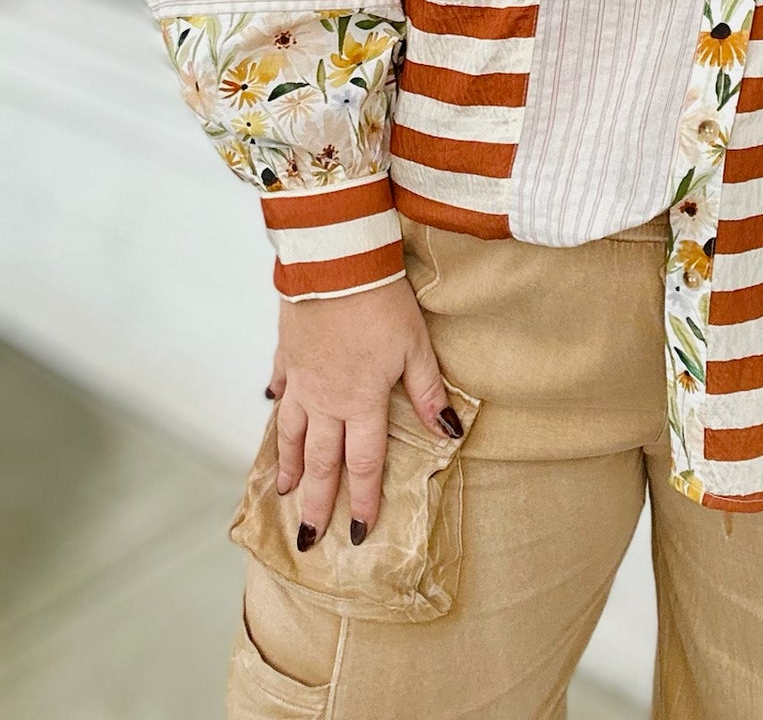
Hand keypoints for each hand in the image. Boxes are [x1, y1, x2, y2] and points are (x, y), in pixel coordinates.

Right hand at [267, 274, 460, 549]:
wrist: (335, 265)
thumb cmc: (381, 302)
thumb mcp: (416, 346)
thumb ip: (427, 392)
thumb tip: (448, 432)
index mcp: (361, 403)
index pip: (364, 463)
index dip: (363, 500)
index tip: (358, 532)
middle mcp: (326, 400)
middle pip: (321, 461)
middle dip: (317, 502)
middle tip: (308, 536)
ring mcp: (301, 378)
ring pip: (293, 432)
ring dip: (290, 464)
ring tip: (285, 490)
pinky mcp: (287, 352)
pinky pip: (281, 386)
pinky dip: (278, 404)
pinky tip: (274, 408)